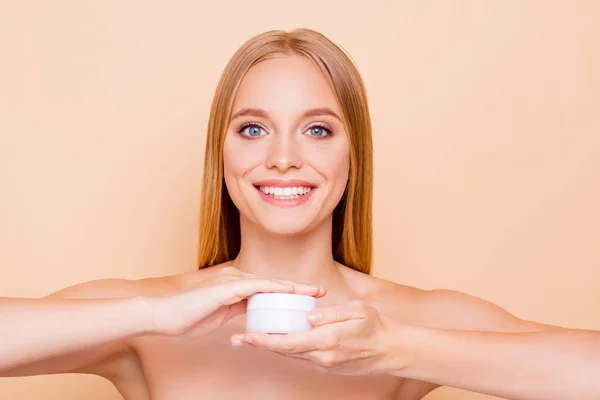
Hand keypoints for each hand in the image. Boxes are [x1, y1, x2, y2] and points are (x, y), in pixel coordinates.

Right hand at [147, 266, 325, 336]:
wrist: (162, 315)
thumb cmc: (185, 318)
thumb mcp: (218, 316)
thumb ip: (234, 312)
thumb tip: (249, 316)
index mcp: (235, 289)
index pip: (268, 290)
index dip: (289, 292)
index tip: (308, 296)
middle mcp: (236, 281)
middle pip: (273, 284)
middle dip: (298, 288)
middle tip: (320, 291)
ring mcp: (231, 282)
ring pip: (269, 282)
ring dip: (292, 287)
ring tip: (312, 291)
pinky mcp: (226, 288)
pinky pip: (256, 286)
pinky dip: (274, 287)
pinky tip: (289, 289)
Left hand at [231, 300, 398, 375]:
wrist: (391, 350)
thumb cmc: (376, 326)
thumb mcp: (358, 310)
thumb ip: (332, 313)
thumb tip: (310, 316)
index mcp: (328, 341)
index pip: (290, 342)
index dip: (266, 341)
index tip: (248, 336)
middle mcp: (322, 356)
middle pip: (284, 351)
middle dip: (260, 345)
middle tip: (238, 339)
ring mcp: (324, 364)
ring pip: (291, 355)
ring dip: (271, 348)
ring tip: (250, 339)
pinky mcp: (326, 365)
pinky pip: (301, 356)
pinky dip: (286, 349)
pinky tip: (276, 340)